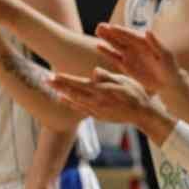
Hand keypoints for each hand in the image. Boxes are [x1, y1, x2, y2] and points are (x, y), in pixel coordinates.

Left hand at [50, 68, 170, 138]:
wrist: (143, 114)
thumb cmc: (136, 94)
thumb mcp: (124, 82)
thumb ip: (108, 77)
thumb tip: (94, 72)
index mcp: (101, 91)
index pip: (79, 84)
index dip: (65, 80)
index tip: (53, 76)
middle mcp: (96, 101)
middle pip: (73, 93)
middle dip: (58, 86)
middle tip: (45, 80)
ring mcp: (96, 110)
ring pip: (75, 102)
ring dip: (63, 95)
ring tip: (53, 89)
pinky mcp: (99, 116)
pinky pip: (82, 110)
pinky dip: (72, 105)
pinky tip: (66, 100)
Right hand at [94, 22, 184, 94]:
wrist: (167, 82)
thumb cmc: (169, 67)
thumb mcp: (164, 55)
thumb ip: (156, 43)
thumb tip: (147, 31)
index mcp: (145, 42)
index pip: (132, 35)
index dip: (123, 31)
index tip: (113, 27)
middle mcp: (135, 46)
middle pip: (121, 37)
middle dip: (111, 31)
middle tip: (100, 26)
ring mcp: (129, 55)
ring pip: (115, 44)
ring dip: (107, 38)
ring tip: (98, 31)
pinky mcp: (125, 65)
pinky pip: (114, 57)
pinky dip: (107, 52)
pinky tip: (99, 46)